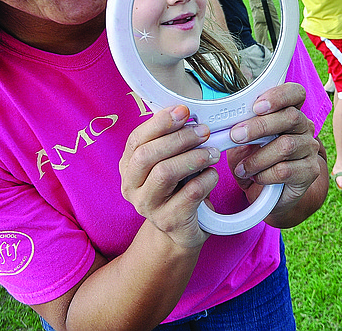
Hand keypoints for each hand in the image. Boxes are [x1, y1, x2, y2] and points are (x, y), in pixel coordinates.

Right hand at [120, 105, 220, 248]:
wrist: (180, 230)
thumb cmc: (177, 188)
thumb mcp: (169, 161)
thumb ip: (171, 139)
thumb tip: (186, 113)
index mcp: (128, 167)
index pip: (136, 139)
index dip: (160, 122)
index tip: (184, 111)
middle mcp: (131, 187)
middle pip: (148, 155)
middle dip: (179, 139)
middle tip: (203, 132)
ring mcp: (148, 206)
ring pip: (165, 173)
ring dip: (193, 157)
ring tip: (212, 153)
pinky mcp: (169, 221)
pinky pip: (190, 193)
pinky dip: (206, 179)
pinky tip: (212, 175)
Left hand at [225, 82, 325, 226]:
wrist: (268, 193)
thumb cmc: (256, 160)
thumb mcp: (244, 141)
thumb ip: (240, 127)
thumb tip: (222, 124)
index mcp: (290, 111)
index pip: (296, 93)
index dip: (278, 96)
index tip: (256, 107)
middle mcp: (304, 127)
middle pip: (290, 117)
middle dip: (259, 126)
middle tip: (236, 136)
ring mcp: (310, 148)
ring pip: (286, 145)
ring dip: (257, 158)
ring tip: (242, 168)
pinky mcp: (310, 171)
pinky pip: (285, 170)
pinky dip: (264, 175)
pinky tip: (256, 178)